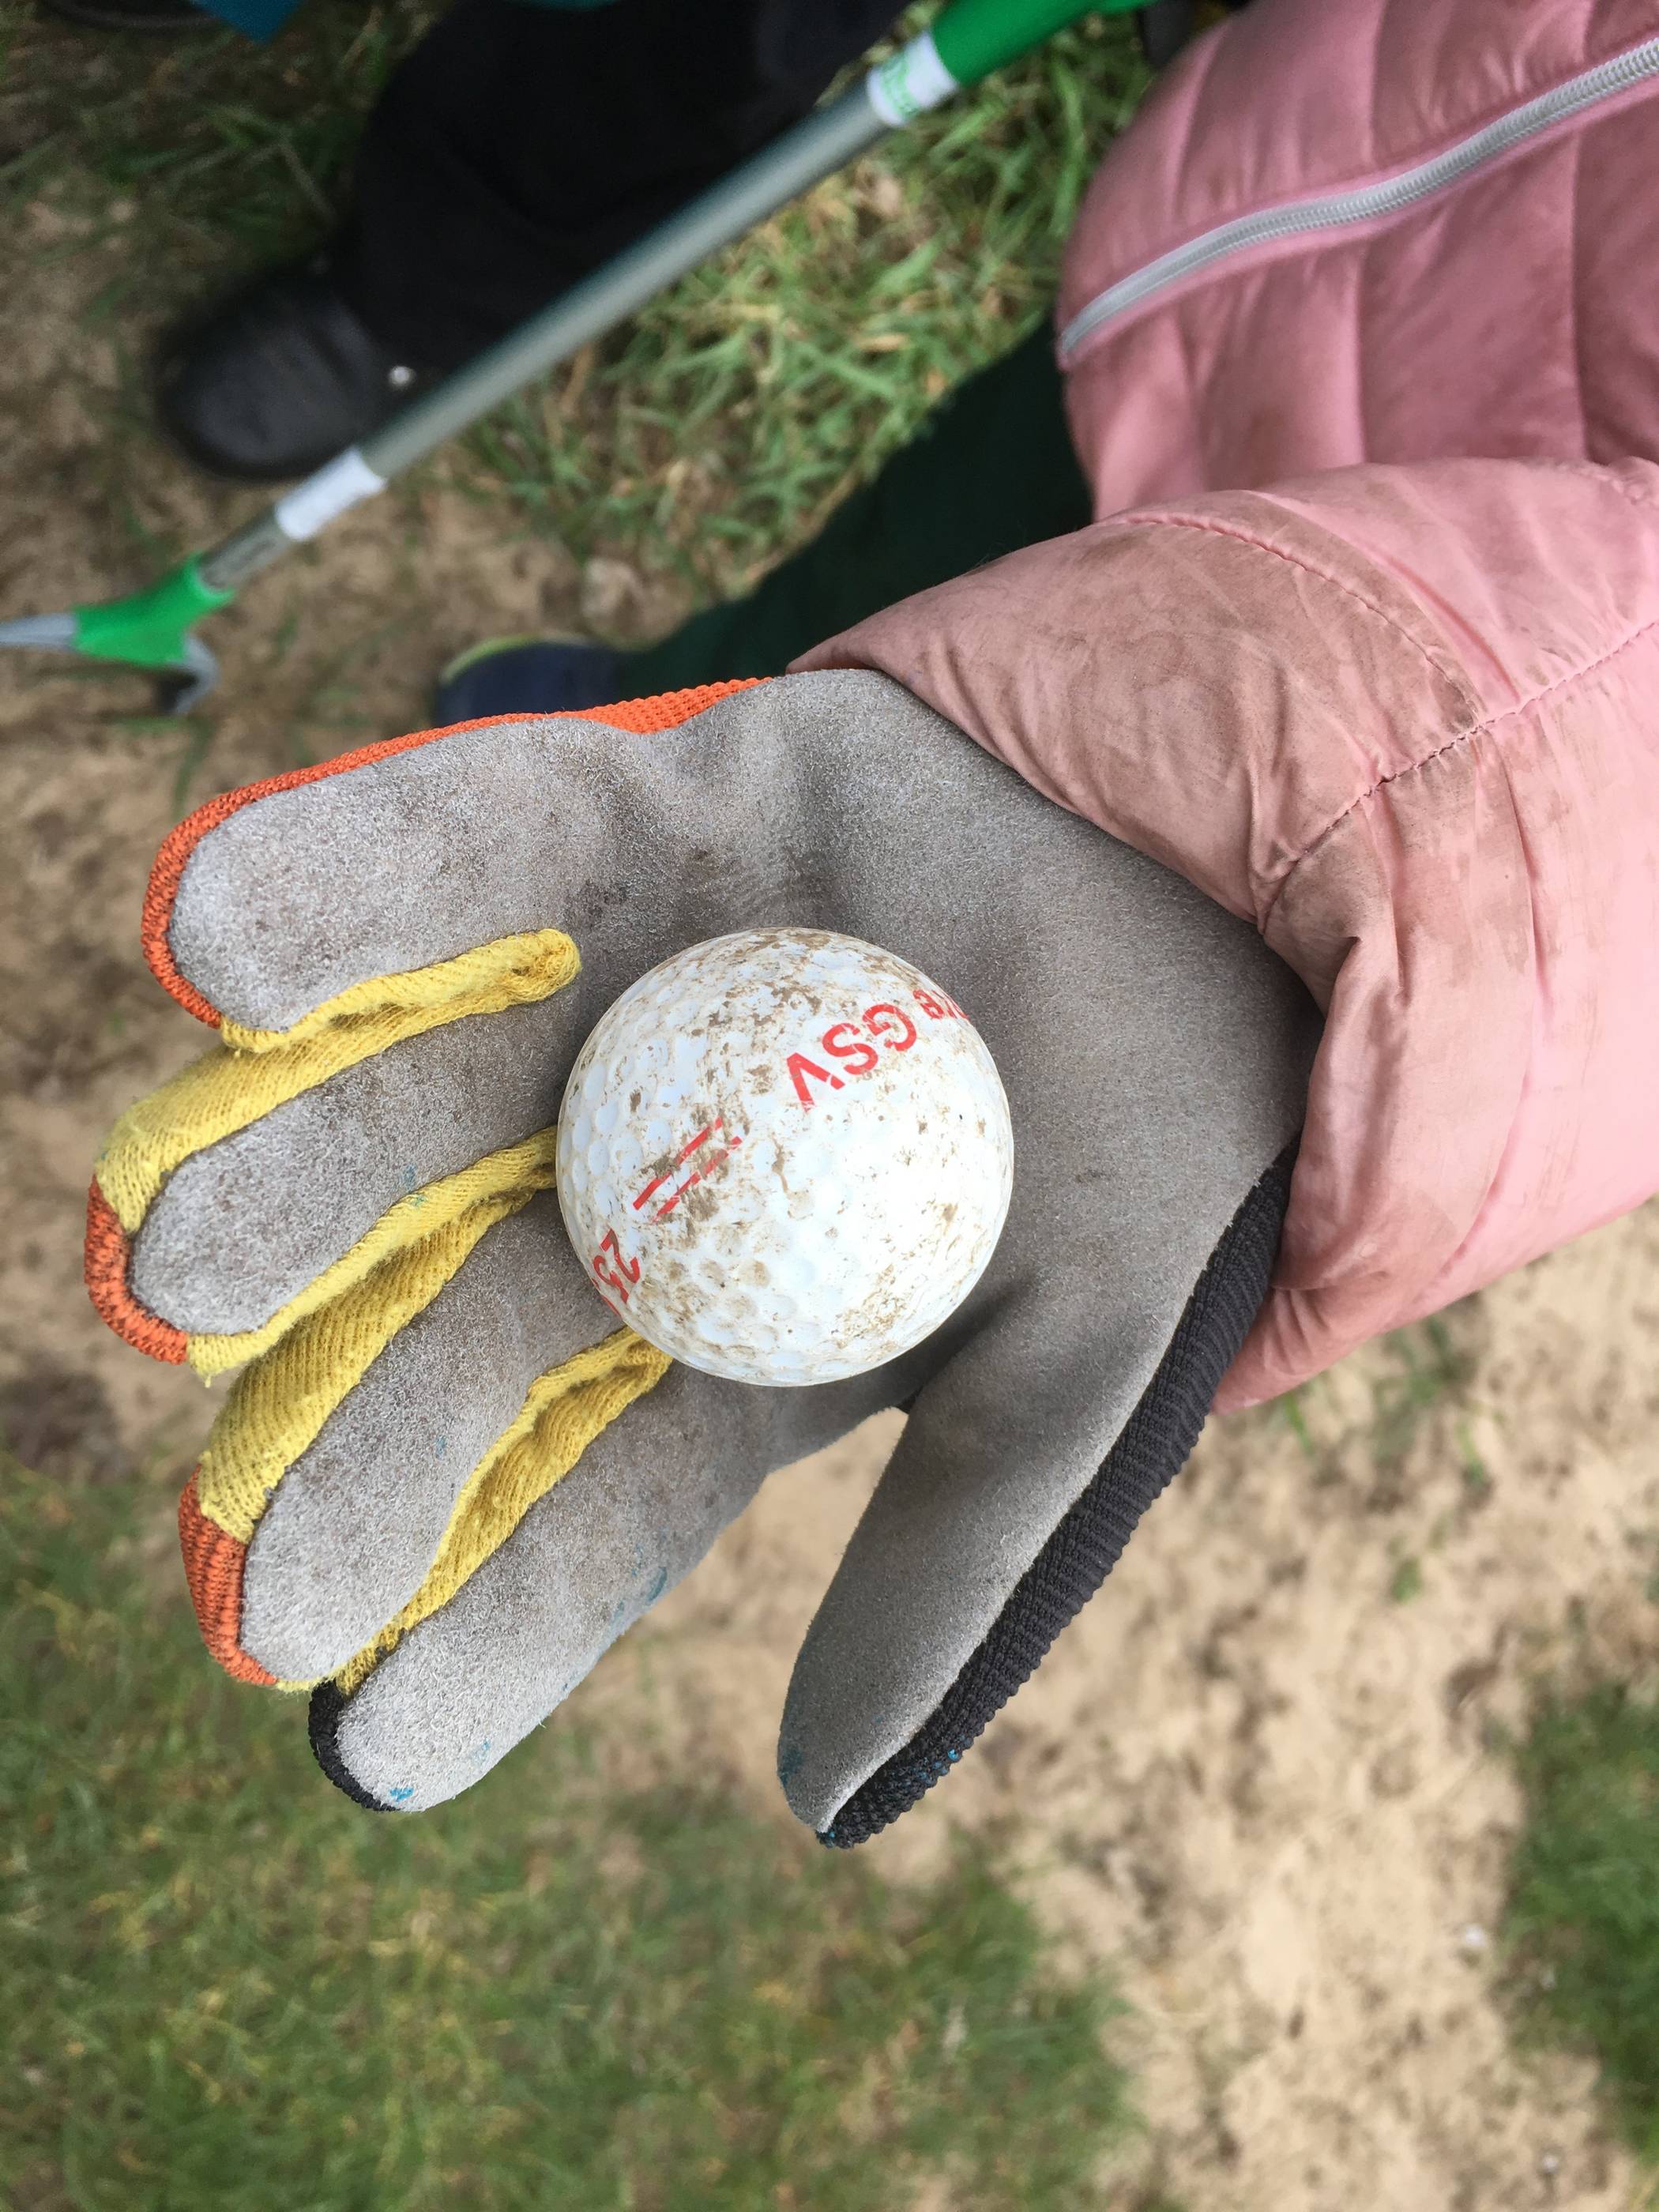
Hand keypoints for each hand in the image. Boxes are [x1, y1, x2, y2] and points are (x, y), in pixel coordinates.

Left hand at [89, 670, 1314, 1839]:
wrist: (1241, 896)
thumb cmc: (1171, 1137)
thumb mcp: (1081, 1374)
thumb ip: (955, 1564)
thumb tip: (816, 1803)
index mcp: (727, 1329)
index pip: (573, 1499)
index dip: (473, 1616)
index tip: (350, 1736)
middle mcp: (633, 1174)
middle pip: (448, 1314)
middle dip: (343, 1427)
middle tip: (246, 1547)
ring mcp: (609, 997)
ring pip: (403, 1100)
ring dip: (288, 1173)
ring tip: (181, 1264)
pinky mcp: (618, 818)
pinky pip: (456, 842)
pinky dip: (332, 881)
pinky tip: (219, 940)